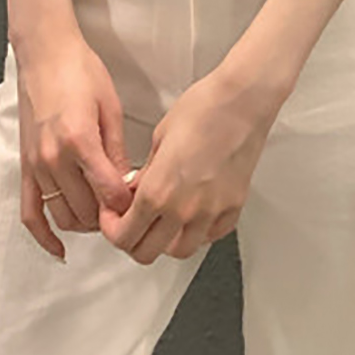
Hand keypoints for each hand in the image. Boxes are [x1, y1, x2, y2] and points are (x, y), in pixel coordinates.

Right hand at [16, 33, 138, 261]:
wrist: (45, 53)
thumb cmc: (79, 71)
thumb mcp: (110, 108)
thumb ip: (117, 152)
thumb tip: (127, 184)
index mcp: (79, 141)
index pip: (108, 194)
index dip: (128, 204)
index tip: (140, 202)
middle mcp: (53, 158)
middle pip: (86, 211)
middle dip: (109, 217)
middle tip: (125, 210)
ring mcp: (36, 165)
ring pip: (62, 217)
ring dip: (85, 224)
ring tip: (103, 216)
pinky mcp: (24, 166)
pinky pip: (30, 213)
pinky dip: (43, 237)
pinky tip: (59, 249)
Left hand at [98, 69, 280, 265]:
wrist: (242, 102)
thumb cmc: (203, 109)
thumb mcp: (159, 138)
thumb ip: (145, 174)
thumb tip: (134, 191)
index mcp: (157, 192)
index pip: (123, 236)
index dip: (112, 230)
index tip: (112, 219)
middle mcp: (183, 210)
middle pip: (147, 252)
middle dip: (133, 240)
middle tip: (131, 223)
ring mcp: (210, 214)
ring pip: (180, 251)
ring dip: (165, 242)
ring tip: (162, 221)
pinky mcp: (232, 209)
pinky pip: (209, 237)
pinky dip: (196, 233)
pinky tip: (192, 214)